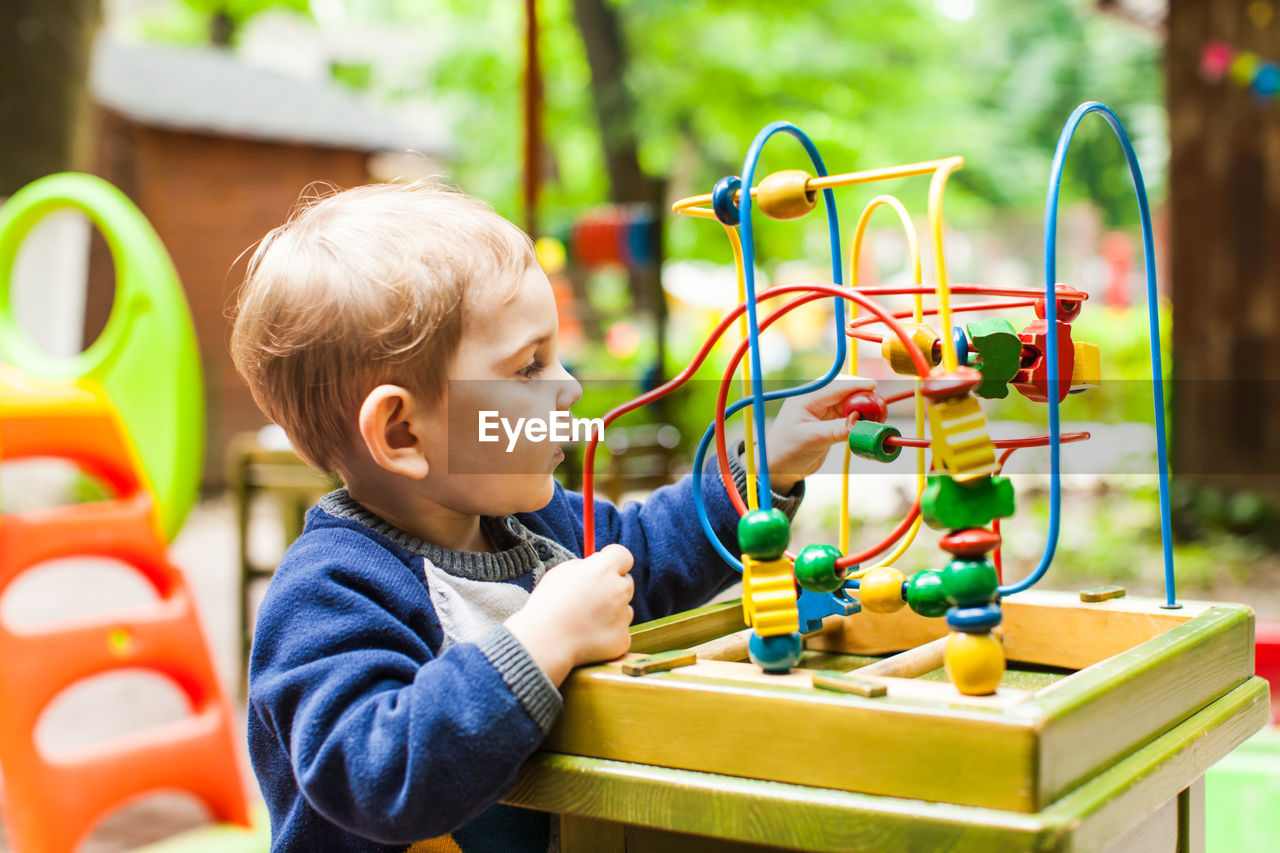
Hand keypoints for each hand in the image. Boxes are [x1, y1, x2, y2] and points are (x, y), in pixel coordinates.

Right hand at [504, 544, 633, 684]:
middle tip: (591, 598)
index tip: (605, 567)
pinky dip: (609, 633)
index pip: (623, 555)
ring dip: (612, 612)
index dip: (614, 560)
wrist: (545, 641)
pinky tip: (589, 636)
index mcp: (603, 569)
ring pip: (625, 608)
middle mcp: (619, 589)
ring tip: (585, 620)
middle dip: (613, 587)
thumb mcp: (561, 572)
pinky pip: (621, 631)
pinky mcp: (623, 639)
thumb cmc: (548, 605)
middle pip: (626, 582)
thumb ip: (585, 565)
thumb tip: (599, 563)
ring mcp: (623, 616)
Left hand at [760, 375, 876, 493]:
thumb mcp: (812, 439)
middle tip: (878, 405)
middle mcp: (815, 401)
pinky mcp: (829, 424)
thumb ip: (837, 430)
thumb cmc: (787, 451)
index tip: (873, 386)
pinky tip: (868, 425)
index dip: (855, 385)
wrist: (779, 468)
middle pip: (844, 392)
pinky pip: (848, 417)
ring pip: (848, 405)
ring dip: (862, 410)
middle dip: (862, 397)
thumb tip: (861, 424)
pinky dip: (859, 421)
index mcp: (805, 399)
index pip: (834, 387)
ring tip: (877, 417)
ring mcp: (823, 412)